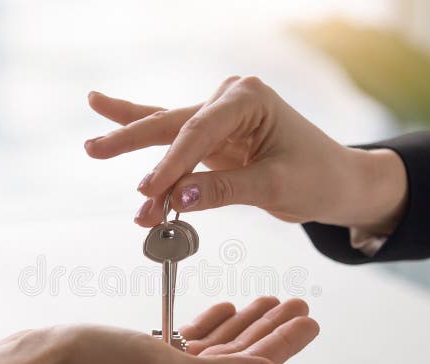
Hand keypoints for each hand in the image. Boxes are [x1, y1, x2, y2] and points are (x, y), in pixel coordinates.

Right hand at [0, 297, 317, 363]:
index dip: (284, 342)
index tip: (310, 316)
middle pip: (238, 357)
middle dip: (269, 329)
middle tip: (296, 301)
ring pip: (213, 348)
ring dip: (240, 325)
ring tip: (263, 301)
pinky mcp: (137, 363)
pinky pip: (183, 343)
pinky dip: (204, 325)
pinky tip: (216, 310)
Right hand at [85, 76, 406, 234]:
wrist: (336, 181)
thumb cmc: (317, 177)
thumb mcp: (276, 186)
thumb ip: (225, 189)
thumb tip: (177, 199)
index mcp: (249, 99)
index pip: (199, 131)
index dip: (172, 164)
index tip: (149, 193)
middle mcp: (230, 100)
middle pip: (173, 123)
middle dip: (134, 143)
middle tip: (94, 151)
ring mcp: (218, 116)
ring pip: (166, 130)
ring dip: (131, 144)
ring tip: (93, 145)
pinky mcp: (212, 138)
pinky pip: (172, 139)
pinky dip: (142, 133)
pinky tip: (104, 109)